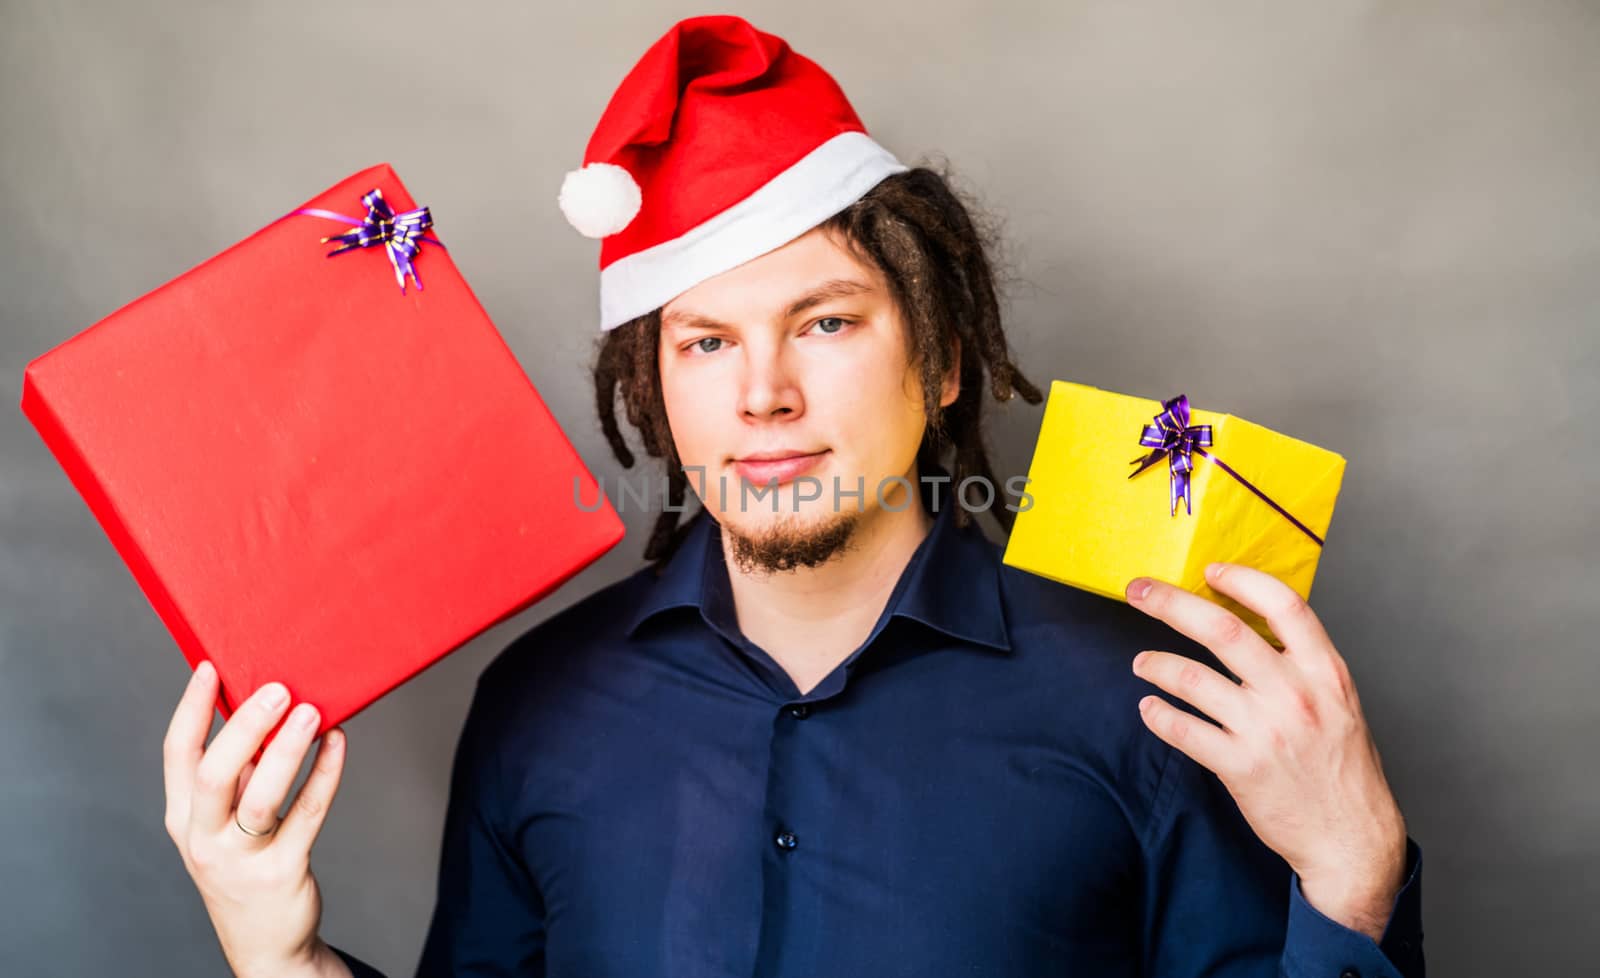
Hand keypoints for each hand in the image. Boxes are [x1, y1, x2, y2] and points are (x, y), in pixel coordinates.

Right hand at [162, 660, 350, 977]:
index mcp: (183, 817)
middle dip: (243, 727)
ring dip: (287, 750)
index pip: (177, 755)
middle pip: (214, 775)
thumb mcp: (227, 821)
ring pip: (261, 798)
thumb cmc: (248, 863)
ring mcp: (241, 859)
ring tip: (313, 711)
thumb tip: (267, 709)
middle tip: (276, 688)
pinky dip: (325, 774)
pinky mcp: (283, 871)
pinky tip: (338, 742)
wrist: (266, 942)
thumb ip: (238, 773)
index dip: (191, 709)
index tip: (209, 666)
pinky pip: (308, 815)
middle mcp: (203, 837)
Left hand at [1125, 563, 1408, 939]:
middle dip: (1171, 603)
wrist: (1352, 839)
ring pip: (1193, 679)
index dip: (1243, 580)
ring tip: (1143, 662)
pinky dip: (1159, 716)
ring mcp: (1266, 731)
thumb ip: (1303, 665)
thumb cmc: (1343, 768)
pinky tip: (1150, 709)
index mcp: (1325, 673)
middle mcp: (1296, 695)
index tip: (1209, 570)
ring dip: (1157, 664)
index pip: (1284, 605)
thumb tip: (1252, 624)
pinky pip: (1184, 731)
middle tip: (1139, 591)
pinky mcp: (1241, 767)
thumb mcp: (1339, 703)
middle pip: (1223, 631)